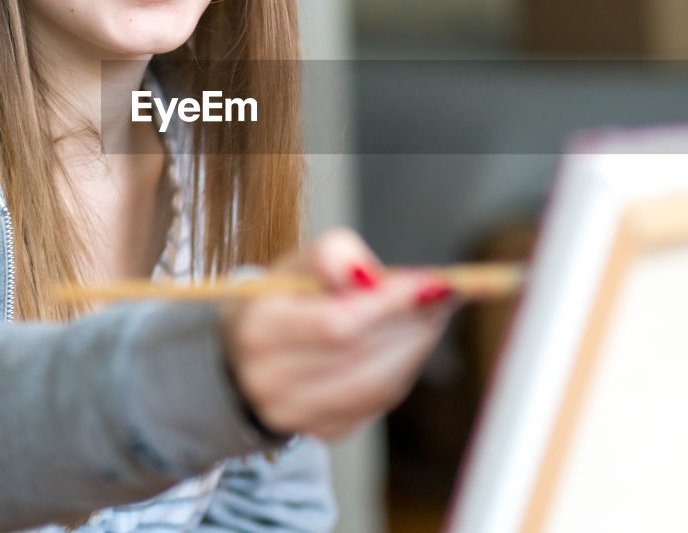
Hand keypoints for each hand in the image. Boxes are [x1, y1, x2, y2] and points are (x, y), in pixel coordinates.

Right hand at [220, 228, 458, 442]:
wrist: (245, 355)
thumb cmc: (280, 301)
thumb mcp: (296, 264)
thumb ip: (332, 256)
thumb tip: (373, 277)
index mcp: (259, 329)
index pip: (336, 325)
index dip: (389, 304)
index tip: (431, 281)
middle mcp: (270, 380)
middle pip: (361, 358)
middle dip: (412, 324)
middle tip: (442, 294)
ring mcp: (294, 414)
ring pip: (375, 385)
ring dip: (414, 347)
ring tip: (431, 314)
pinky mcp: (321, 431)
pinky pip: (376, 403)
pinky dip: (402, 369)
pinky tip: (408, 341)